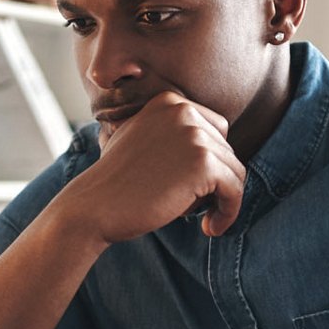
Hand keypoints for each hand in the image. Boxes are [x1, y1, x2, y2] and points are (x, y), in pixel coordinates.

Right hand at [61, 92, 246, 242]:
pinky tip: (209, 227)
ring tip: (203, 220)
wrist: (93, 206)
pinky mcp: (203, 163)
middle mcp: (182, 110)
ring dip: (223, 199)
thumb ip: (171, 136)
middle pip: (226, 150)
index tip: (196, 189)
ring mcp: (194, 134)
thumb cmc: (114, 184)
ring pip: (234, 170)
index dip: (209, 162)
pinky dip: (229, 211)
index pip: (214, 130)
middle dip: (214, 181)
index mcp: (168, 102)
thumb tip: (212, 151)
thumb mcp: (140, 142)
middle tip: (194, 208)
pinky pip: (235, 188)